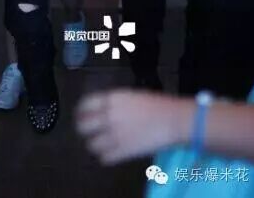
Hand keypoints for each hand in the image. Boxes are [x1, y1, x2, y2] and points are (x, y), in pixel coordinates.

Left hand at [75, 89, 191, 164]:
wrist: (173, 119)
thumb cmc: (157, 104)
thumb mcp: (131, 96)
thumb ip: (114, 102)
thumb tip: (102, 109)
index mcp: (112, 99)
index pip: (85, 104)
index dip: (80, 110)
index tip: (80, 114)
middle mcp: (109, 116)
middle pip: (83, 126)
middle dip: (83, 129)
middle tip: (86, 131)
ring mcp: (115, 134)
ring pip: (92, 144)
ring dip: (94, 144)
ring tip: (98, 144)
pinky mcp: (124, 151)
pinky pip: (105, 157)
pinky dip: (105, 156)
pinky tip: (109, 153)